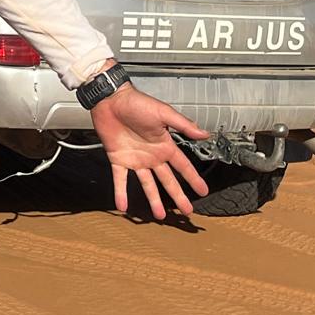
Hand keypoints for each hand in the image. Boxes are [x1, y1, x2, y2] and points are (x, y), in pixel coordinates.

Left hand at [91, 83, 209, 218]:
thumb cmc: (136, 102)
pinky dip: (121, 193)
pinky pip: (120, 180)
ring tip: (160, 215)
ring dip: (153, 200)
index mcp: (164, 145)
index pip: (183, 166)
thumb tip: (205, 133)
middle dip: (178, 196)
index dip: (193, 179)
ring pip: (147, 184)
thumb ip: (183, 125)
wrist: (110, 100)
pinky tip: (123, 206)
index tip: (203, 191)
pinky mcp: (118, 159)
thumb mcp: (163, 112)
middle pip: (168, 180)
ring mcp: (135, 159)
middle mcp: (152, 155)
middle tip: (187, 211)